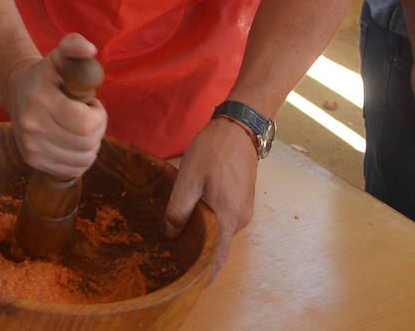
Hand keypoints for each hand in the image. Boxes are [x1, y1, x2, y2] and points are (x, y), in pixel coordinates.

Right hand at [3, 33, 105, 178]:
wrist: (17, 90)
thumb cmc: (47, 74)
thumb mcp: (60, 56)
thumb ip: (75, 46)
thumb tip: (90, 49)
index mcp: (40, 99)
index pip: (85, 124)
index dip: (99, 116)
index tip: (92, 105)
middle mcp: (31, 125)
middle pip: (86, 144)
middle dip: (97, 130)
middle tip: (87, 116)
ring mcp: (30, 146)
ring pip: (82, 160)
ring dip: (90, 145)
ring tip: (78, 128)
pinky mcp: (32, 160)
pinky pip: (72, 170)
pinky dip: (80, 159)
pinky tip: (72, 142)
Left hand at [165, 117, 256, 274]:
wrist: (238, 129)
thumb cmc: (212, 151)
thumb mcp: (189, 178)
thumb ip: (179, 209)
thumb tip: (172, 234)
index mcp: (227, 217)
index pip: (218, 256)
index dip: (205, 273)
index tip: (190, 285)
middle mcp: (240, 219)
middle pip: (218, 245)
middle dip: (198, 252)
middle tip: (171, 256)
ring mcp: (243, 210)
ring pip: (219, 231)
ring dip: (202, 235)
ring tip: (176, 236)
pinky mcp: (241, 201)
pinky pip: (223, 220)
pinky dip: (208, 223)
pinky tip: (190, 216)